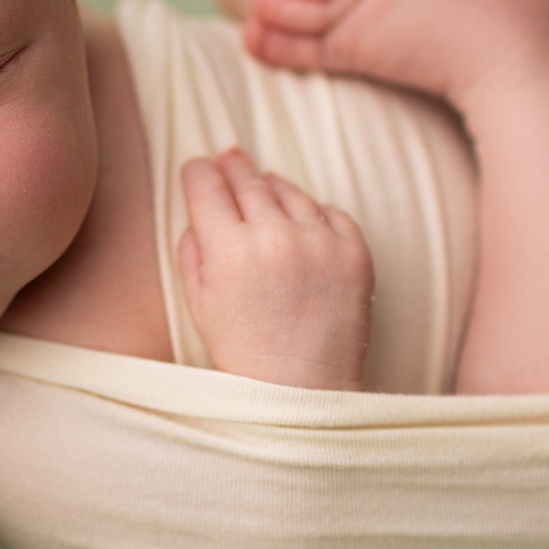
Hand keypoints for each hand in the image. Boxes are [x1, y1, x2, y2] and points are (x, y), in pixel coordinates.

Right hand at [177, 147, 373, 390]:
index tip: (197, 167)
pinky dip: (314, 212)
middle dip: (234, 168)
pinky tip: (304, 215)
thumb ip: (192, 251)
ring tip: (265, 182)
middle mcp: (275, 236)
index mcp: (229, 250)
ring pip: (291, 192)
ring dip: (274, 186)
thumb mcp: (199, 305)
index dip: (198, 172)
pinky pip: (330, 212)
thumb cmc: (244, 353)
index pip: (206, 188)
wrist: (306, 392)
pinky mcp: (355, 253)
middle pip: (249, 182)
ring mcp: (320, 242)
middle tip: (229, 156)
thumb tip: (200, 211)